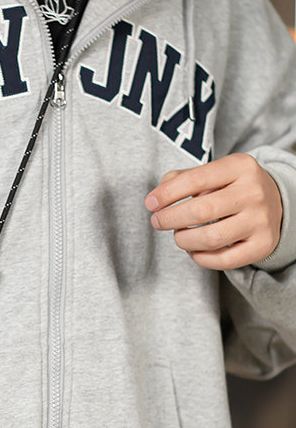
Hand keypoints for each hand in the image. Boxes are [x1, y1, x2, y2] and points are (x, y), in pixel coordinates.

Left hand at [144, 153, 282, 269]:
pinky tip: (194, 250)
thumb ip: (182, 178)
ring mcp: (261, 220)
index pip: (196, 179)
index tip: (150, 203)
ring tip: (178, 235)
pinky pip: (224, 260)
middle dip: (170, 218)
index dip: (167, 193)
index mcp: (240, 166)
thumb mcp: (213, 172)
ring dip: (183, 240)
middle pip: (201, 211)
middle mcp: (254, 192)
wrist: (276, 202)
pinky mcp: (263, 245)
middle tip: (158, 222)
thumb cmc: (232, 187)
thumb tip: (157, 198)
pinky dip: (201, 258)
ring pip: (210, 238)